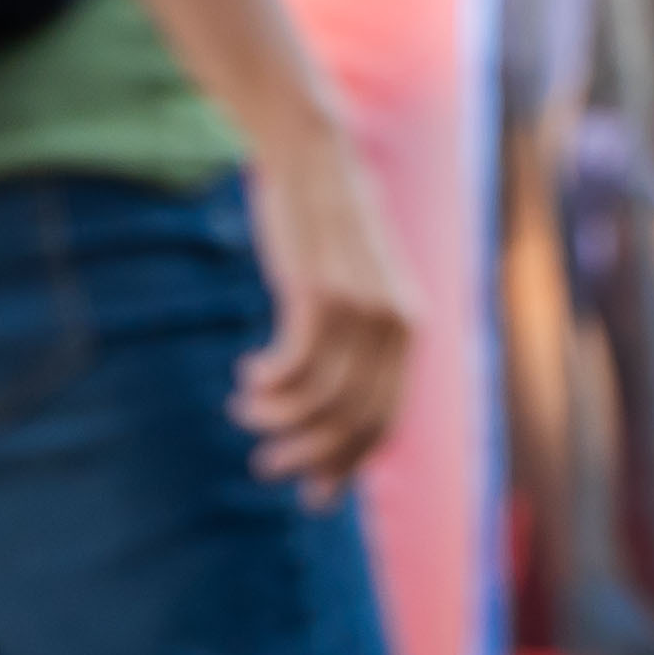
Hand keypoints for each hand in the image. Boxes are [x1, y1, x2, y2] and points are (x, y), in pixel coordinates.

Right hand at [232, 126, 418, 494]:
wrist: (316, 160)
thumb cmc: (326, 232)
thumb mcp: (353, 290)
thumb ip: (355, 342)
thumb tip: (330, 410)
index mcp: (408, 332)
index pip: (384, 425)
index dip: (347, 467)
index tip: (312, 494)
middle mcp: (393, 325)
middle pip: (351, 421)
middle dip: (306, 456)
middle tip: (265, 466)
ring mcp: (359, 309)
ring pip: (317, 398)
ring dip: (273, 418)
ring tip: (244, 410)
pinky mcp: (320, 292)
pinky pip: (292, 365)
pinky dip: (265, 382)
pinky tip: (247, 373)